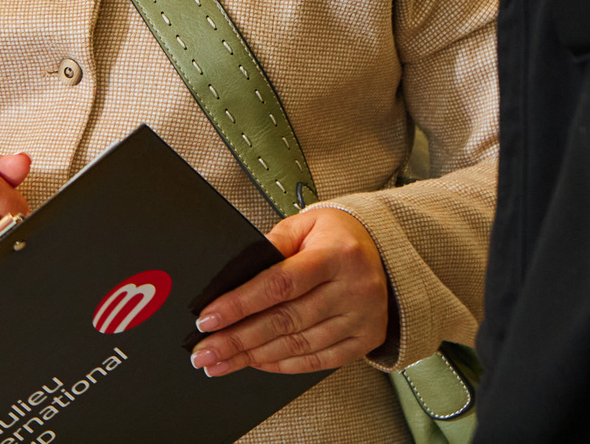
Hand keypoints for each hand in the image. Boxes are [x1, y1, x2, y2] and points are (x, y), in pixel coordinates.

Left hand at [190, 206, 387, 376]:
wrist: (385, 252)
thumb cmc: (339, 236)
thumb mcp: (306, 224)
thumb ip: (272, 244)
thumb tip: (234, 273)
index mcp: (336, 254)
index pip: (279, 283)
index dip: (239, 304)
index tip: (208, 319)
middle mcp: (352, 288)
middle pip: (285, 321)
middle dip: (237, 339)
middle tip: (203, 352)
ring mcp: (361, 318)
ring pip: (298, 345)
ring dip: (253, 357)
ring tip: (221, 361)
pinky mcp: (364, 340)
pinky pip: (317, 361)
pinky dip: (283, 365)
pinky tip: (257, 363)